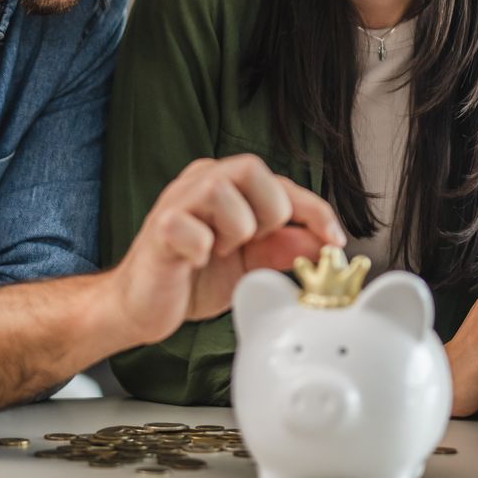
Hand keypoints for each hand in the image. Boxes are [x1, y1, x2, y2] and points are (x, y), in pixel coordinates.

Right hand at [109, 155, 344, 345]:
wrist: (143, 308)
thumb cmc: (194, 278)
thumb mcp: (251, 265)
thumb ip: (283, 249)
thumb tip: (322, 243)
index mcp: (226, 186)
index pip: (280, 182)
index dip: (313, 209)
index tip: (334, 240)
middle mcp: (200, 183)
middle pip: (252, 169)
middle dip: (267, 214)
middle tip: (252, 244)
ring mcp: (176, 201)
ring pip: (224, 192)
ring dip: (234, 232)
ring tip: (219, 253)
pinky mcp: (159, 228)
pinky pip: (193, 229)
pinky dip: (204, 250)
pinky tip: (195, 262)